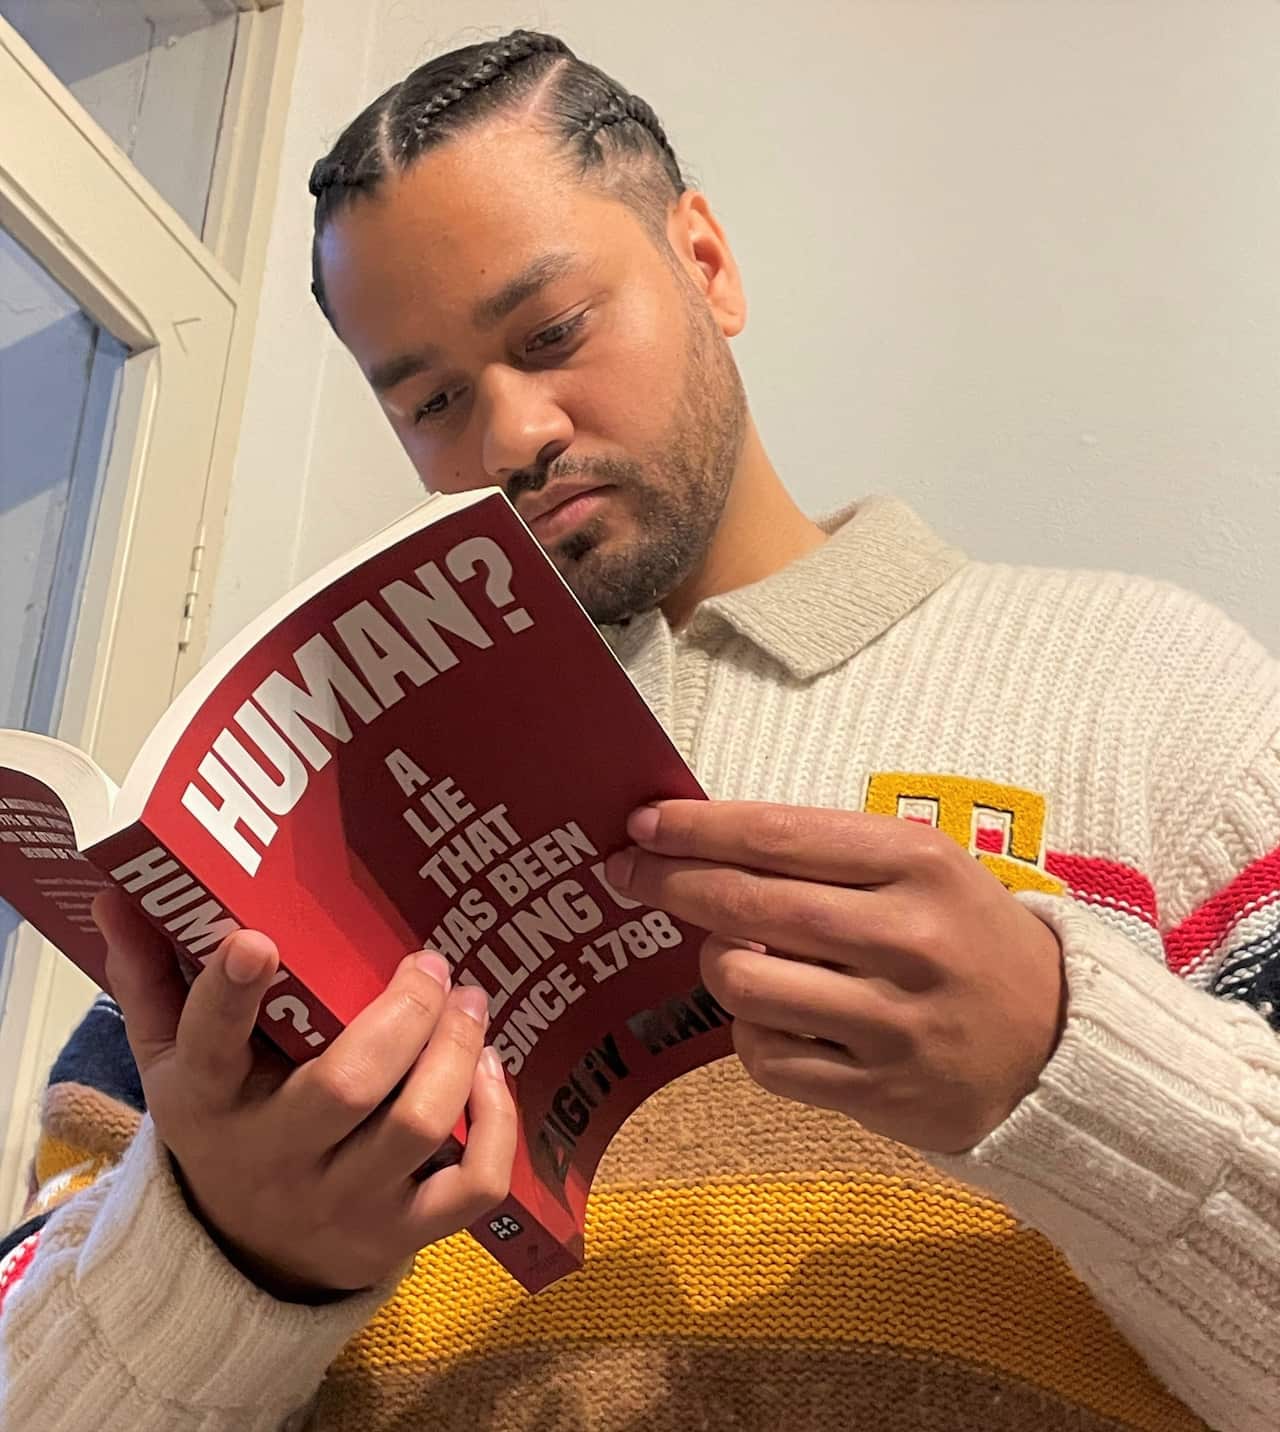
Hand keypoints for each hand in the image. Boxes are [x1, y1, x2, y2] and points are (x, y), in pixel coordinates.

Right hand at [93, 887, 515, 1300]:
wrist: (244, 1260)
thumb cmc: (223, 1126)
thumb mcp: (171, 1061)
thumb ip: (150, 976)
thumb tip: (118, 890)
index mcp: (209, 1102)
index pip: (210, 1047)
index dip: (232, 995)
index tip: (259, 938)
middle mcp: (276, 1158)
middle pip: (347, 1086)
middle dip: (405, 1013)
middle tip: (431, 962)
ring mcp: (344, 1204)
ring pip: (417, 1126)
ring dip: (457, 1052)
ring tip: (470, 1001)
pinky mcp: (402, 1235)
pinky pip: (473, 1186)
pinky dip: (497, 1123)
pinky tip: (490, 1073)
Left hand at [606, 801, 1065, 1154]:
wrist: (1059, 1044)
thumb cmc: (969, 938)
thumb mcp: (925, 870)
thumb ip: (828, 855)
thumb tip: (703, 843)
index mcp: (919, 865)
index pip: (780, 834)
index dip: (697, 828)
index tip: (643, 823)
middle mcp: (908, 939)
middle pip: (749, 904)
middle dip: (671, 882)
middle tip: (628, 872)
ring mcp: (893, 1021)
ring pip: (744, 982)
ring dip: (716, 963)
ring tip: (734, 954)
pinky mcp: (879, 1091)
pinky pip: (766, 1056)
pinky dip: (750, 1032)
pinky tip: (773, 1016)